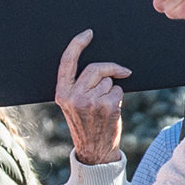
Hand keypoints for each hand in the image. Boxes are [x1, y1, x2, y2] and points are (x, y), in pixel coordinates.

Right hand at [54, 32, 128, 165]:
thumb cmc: (85, 124)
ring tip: (104, 106)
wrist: (93, 150)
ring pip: (109, 81)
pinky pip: (118, 90)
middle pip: (96, 68)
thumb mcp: (72, 105)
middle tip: (122, 71)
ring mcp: (91, 101)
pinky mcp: (107, 106)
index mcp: (62, 93)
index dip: (77, 45)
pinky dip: (118, 97)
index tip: (88, 34)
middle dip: (111, 68)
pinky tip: (112, 110)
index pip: (67, 62)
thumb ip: (78, 86)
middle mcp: (74, 96)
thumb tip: (100, 68)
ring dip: (112, 88)